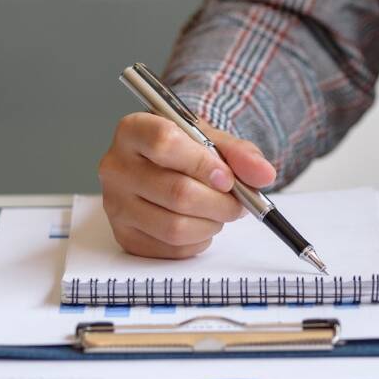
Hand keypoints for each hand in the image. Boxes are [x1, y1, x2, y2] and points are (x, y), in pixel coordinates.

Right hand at [97, 113, 276, 258]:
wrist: (163, 168)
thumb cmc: (185, 151)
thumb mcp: (212, 140)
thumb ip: (240, 154)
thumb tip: (263, 175)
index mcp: (133, 131)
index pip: (164, 143)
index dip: (203, 163)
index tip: (226, 177)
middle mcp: (115, 166)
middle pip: (176, 192)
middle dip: (220, 202)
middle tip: (237, 203)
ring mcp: (115, 204)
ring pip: (175, 226)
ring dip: (211, 224)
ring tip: (218, 212)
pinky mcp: (125, 235)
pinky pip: (171, 248)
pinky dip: (198, 241)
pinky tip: (200, 224)